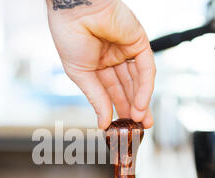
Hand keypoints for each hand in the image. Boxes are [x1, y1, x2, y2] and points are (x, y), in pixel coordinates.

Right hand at [47, 0, 155, 128]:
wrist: (74, 9)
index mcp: (96, 65)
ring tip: (140, 121)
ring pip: (138, 81)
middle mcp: (113, 58)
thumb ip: (96, 98)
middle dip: (132, 109)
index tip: (118, 127)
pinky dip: (145, 88)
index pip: (110, 91)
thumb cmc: (69, 35)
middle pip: (127, 88)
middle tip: (137, 128)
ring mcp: (127, 50)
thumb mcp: (80, 74)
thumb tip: (104, 122)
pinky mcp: (138, 42)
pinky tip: (140, 104)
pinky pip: (145, 68)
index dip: (115, 109)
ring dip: (140, 102)